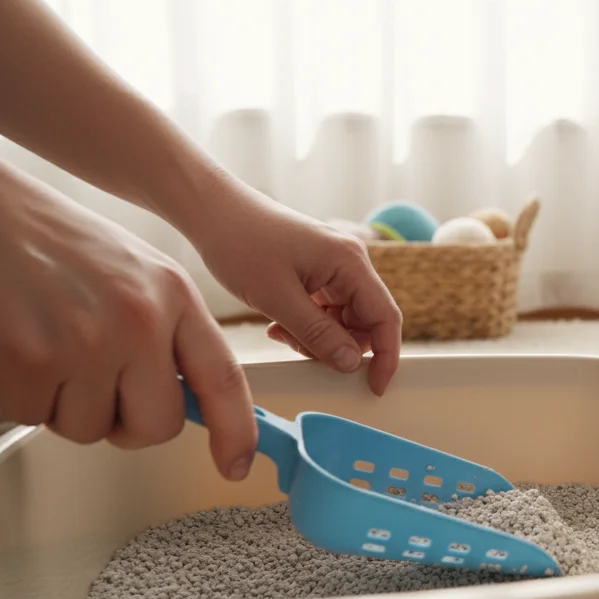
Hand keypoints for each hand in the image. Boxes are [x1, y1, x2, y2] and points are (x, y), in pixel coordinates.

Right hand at [0, 149, 258, 479]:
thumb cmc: (52, 241)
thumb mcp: (136, 274)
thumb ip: (169, 332)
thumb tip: (191, 399)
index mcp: (173, 294)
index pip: (223, 378)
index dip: (235, 431)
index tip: (235, 464)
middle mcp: (139, 318)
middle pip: (158, 425)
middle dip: (128, 422)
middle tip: (99, 387)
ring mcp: (86, 341)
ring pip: (91, 429)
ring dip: (67, 404)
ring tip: (50, 347)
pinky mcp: (29, 360)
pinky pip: (36, 418)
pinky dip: (22, 395)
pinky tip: (17, 347)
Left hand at [183, 179, 401, 396]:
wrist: (212, 211)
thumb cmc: (241, 243)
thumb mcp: (277, 298)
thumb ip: (318, 334)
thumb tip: (351, 364)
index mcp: (349, 262)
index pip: (385, 317)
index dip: (385, 355)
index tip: (375, 387)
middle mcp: (349, 263)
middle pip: (365, 321)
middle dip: (339, 346)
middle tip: (301, 351)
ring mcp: (333, 267)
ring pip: (343, 320)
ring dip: (318, 337)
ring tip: (281, 333)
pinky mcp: (317, 271)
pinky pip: (325, 310)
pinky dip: (307, 324)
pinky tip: (278, 324)